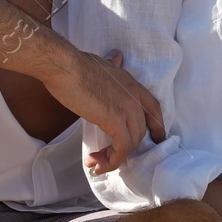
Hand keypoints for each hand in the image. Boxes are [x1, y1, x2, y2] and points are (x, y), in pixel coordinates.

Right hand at [41, 47, 165, 172]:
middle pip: (140, 130)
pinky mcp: (115, 120)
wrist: (65, 67)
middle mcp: (135, 97)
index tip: (156, 138)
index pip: (154, 109)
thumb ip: (114, 65)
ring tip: (96, 162)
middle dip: (126, 147)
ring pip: (131, 142)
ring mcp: (127, 108)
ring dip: (114, 157)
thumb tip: (118, 57)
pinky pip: (121, 148)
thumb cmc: (77, 65)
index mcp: (133, 84)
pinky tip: (98, 163)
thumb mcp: (103, 64)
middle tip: (105, 155)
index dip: (156, 126)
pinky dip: (112, 160)